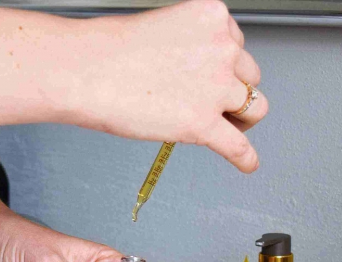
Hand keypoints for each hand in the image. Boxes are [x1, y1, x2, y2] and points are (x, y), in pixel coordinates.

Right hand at [65, 0, 268, 173]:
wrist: (86, 70)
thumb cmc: (108, 49)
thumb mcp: (162, 26)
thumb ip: (187, 46)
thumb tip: (193, 72)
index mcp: (213, 18)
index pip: (237, 44)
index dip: (225, 64)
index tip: (213, 74)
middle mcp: (223, 49)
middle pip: (250, 76)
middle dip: (233, 89)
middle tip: (215, 101)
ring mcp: (216, 88)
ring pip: (255, 108)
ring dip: (242, 118)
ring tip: (229, 127)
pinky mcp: (202, 123)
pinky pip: (237, 146)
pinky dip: (244, 157)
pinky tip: (246, 163)